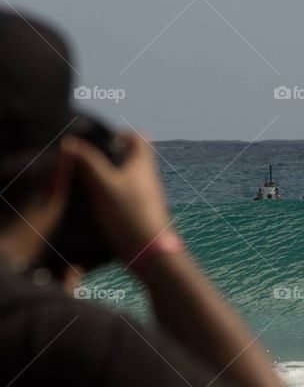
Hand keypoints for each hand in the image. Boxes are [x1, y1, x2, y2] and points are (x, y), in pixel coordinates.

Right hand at [62, 132, 174, 259]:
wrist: (150, 253)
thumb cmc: (128, 213)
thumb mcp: (103, 184)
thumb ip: (87, 161)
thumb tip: (70, 142)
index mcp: (143, 163)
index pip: (138, 136)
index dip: (118, 134)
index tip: (97, 142)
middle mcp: (147, 177)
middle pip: (127, 158)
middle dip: (104, 158)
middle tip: (81, 164)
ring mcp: (145, 196)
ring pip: (122, 178)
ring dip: (103, 179)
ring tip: (80, 184)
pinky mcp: (139, 213)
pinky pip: (121, 197)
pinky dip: (107, 196)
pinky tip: (90, 205)